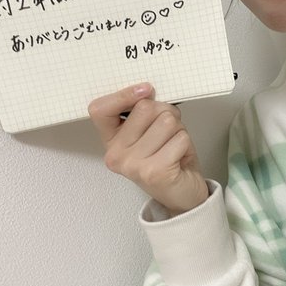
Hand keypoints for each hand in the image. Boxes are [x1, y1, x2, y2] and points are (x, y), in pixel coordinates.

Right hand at [88, 83, 207, 215]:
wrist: (182, 195)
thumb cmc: (168, 159)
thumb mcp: (149, 132)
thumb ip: (144, 112)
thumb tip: (148, 91)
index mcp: (111, 140)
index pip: (100, 109)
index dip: (124, 95)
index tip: (145, 90)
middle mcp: (116, 154)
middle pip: (146, 108)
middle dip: (166, 113)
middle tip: (167, 133)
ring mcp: (133, 165)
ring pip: (166, 120)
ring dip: (178, 130)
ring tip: (172, 146)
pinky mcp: (154, 171)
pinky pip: (180, 137)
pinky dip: (185, 143)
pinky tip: (178, 158)